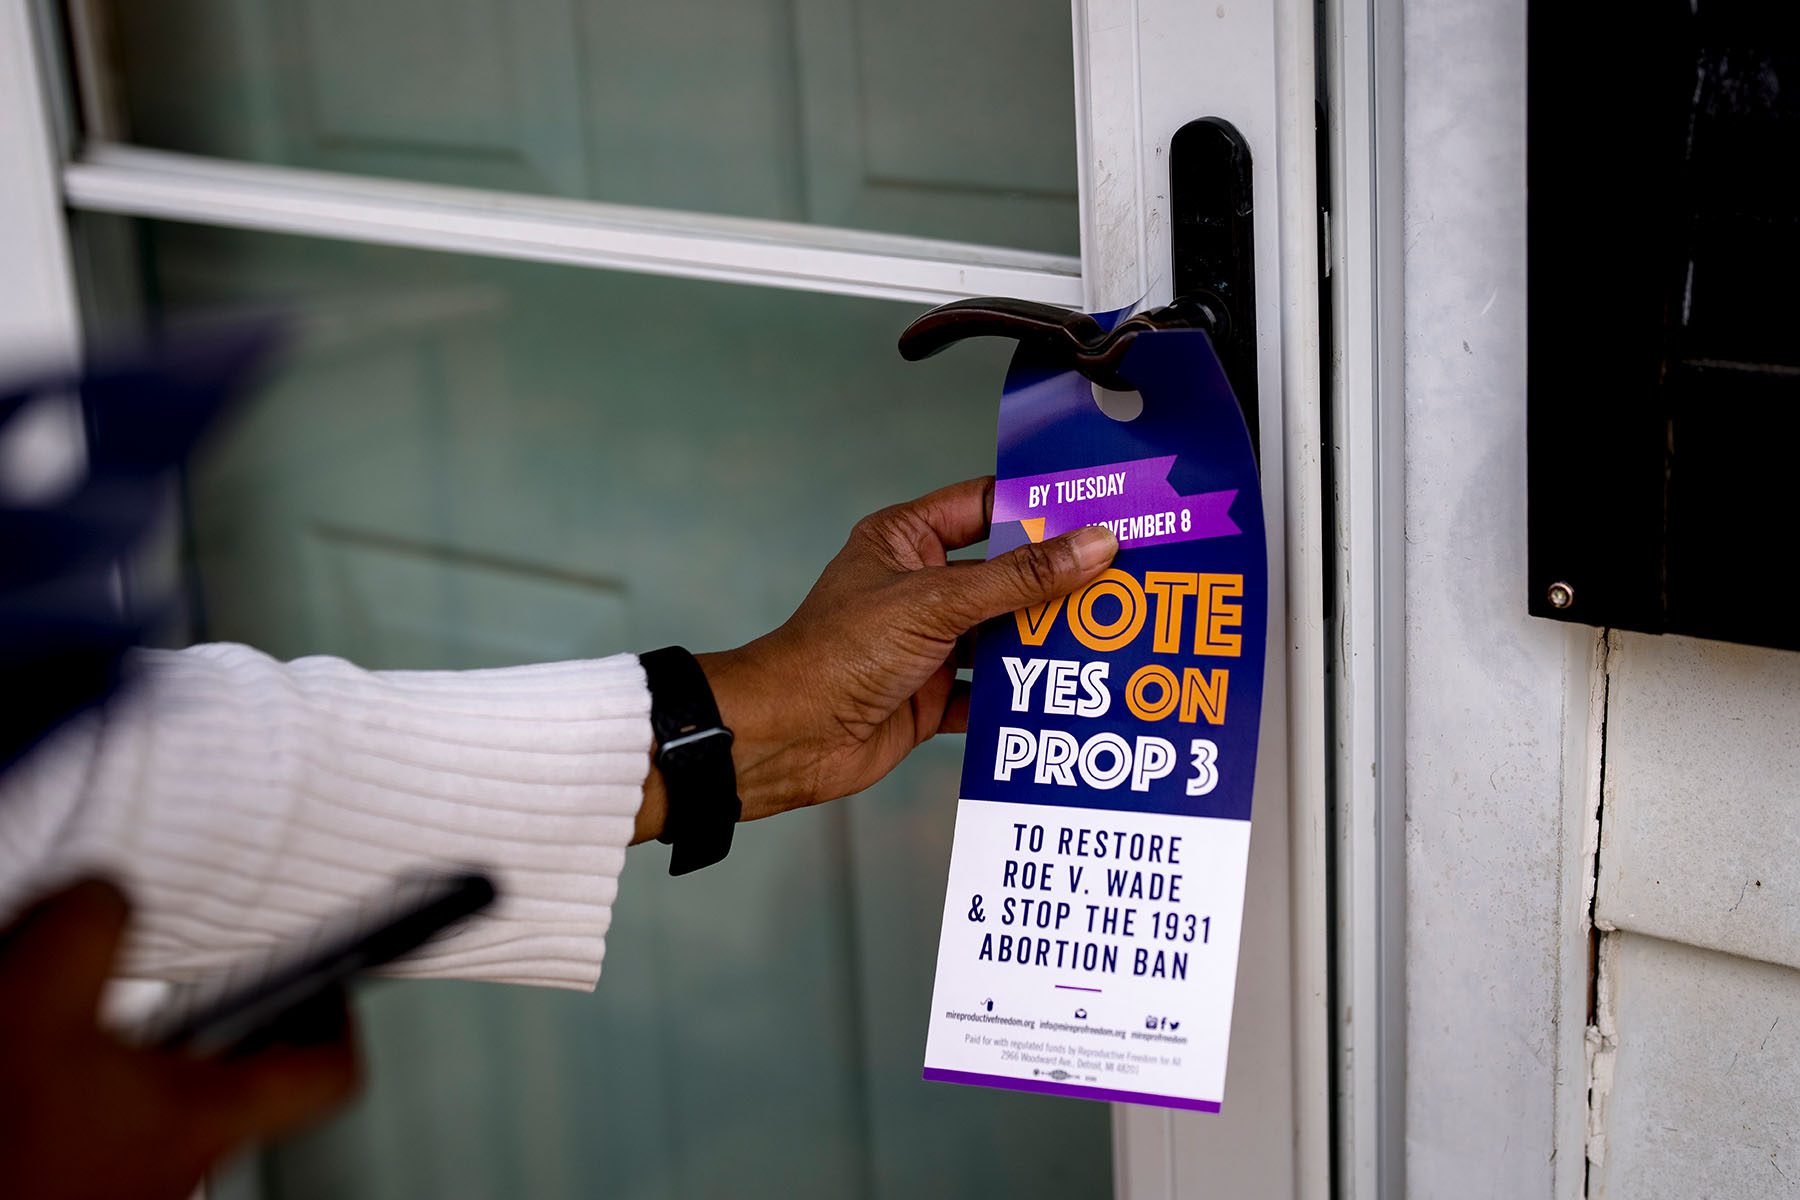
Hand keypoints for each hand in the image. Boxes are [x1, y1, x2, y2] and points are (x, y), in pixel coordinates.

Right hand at [0, 878, 358, 1199]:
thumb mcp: (36, 997)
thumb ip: (93, 924)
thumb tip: (108, 894)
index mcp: (205, 1118)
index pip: (331, 1076)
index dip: (338, 1020)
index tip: (325, 981)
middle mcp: (179, 1164)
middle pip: (240, 1080)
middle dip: (215, 1016)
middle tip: (192, 976)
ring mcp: (125, 1185)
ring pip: (163, 1100)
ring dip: (136, 1046)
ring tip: (82, 1006)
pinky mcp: (69, 1187)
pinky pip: (100, 1122)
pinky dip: (80, 1079)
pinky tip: (30, 1054)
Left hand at [635, 476, 1116, 839]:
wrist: (786, 738)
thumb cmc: (835, 654)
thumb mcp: (937, 603)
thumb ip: (1018, 578)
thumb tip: (1092, 545)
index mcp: (905, 541)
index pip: (985, 506)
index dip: (1039, 508)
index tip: (1099, 510)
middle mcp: (918, 587)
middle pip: (1004, 575)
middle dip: (1056, 583)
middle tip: (1123, 581)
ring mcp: (926, 644)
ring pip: (1002, 636)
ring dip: (1044, 644)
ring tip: (1109, 639)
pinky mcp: (931, 696)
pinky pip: (990, 693)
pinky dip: (1021, 698)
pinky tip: (1065, 699)